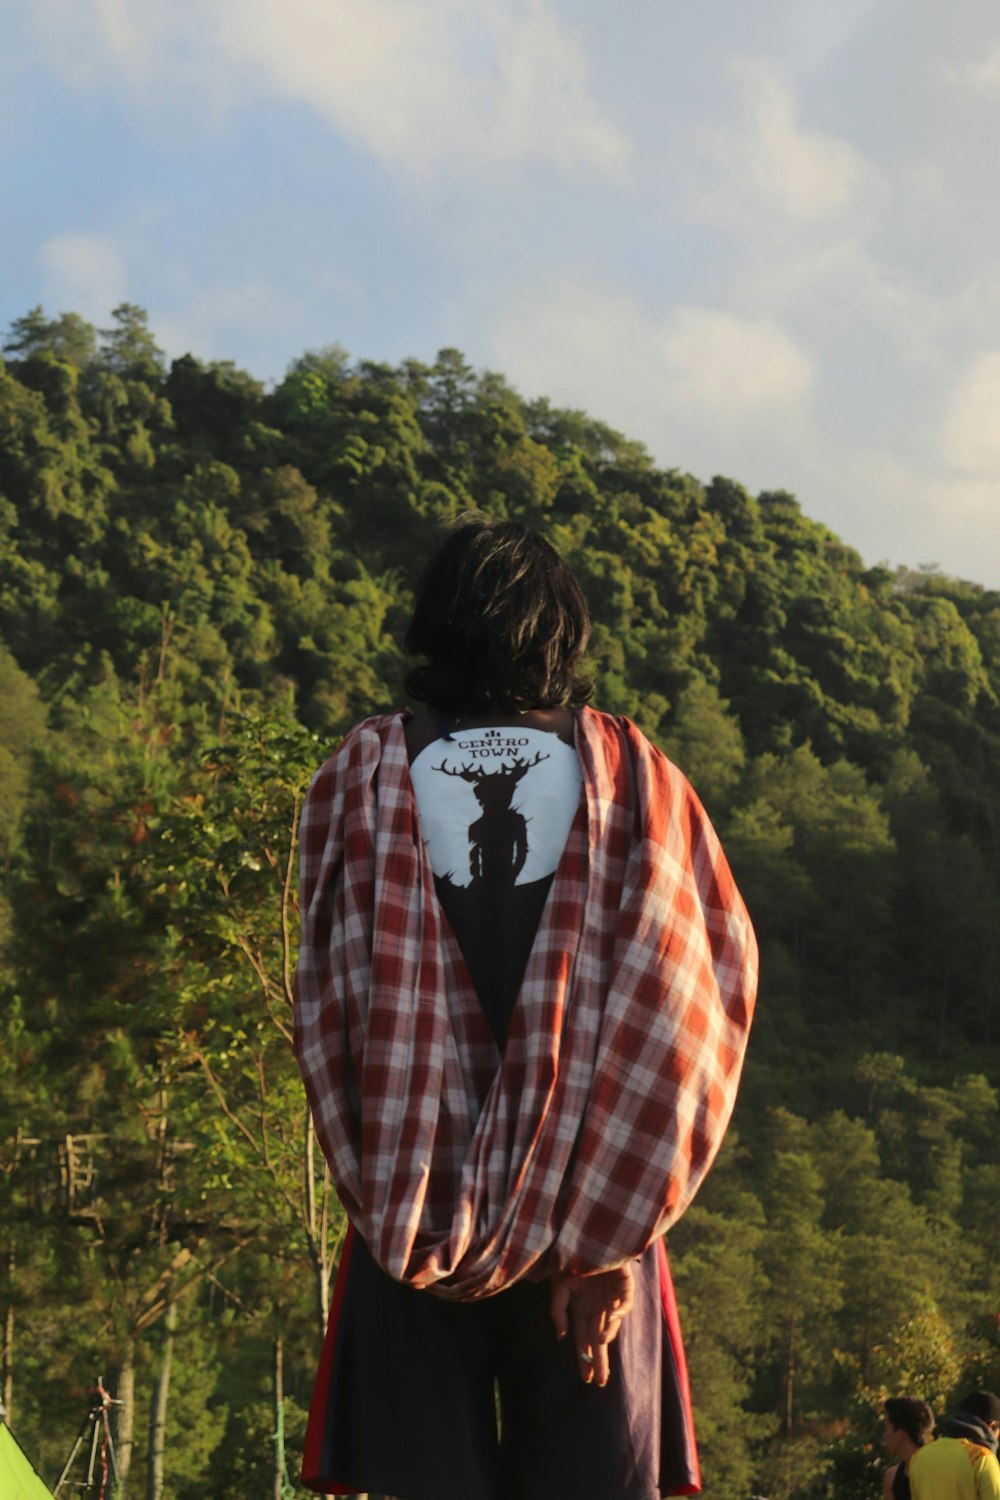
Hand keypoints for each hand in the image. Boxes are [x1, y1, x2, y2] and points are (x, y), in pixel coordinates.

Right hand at [549, 1263, 634, 1386]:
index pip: (583, 1339)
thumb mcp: (559, 1285)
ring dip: (607, 1334)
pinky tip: (610, 1320)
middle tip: (600, 1381)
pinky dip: (620, 1313)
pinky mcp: (625, 1285)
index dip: (584, 1357)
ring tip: (600, 1344)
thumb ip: (558, 1310)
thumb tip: (561, 1338)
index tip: (585, 1378)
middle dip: (599, 1359)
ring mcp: (612, 1296)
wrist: (586, 1234)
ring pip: (612, 1323)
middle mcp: (597, 1306)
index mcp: (582, 1308)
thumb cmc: (571, 1258)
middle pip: (598, 1337)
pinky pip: (625, 1303)